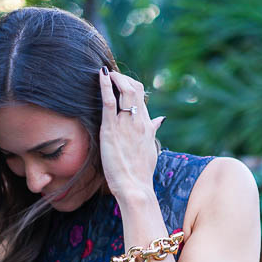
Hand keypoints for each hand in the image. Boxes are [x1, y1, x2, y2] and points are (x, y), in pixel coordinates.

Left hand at [98, 68, 163, 204]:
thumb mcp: (150, 149)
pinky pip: (109, 102)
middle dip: (124, 78)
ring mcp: (126, 124)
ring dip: (116, 78)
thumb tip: (160, 119)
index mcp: (147, 125)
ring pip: (125, 90)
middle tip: (112, 76)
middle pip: (135, 89)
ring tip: (106, 73)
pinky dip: (105, 85)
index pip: (142, 97)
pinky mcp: (111, 129)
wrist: (135, 188)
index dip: (131, 86)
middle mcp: (139, 121)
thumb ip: (153, 131)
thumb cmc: (141, 174)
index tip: (121, 84)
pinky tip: (101, 74)